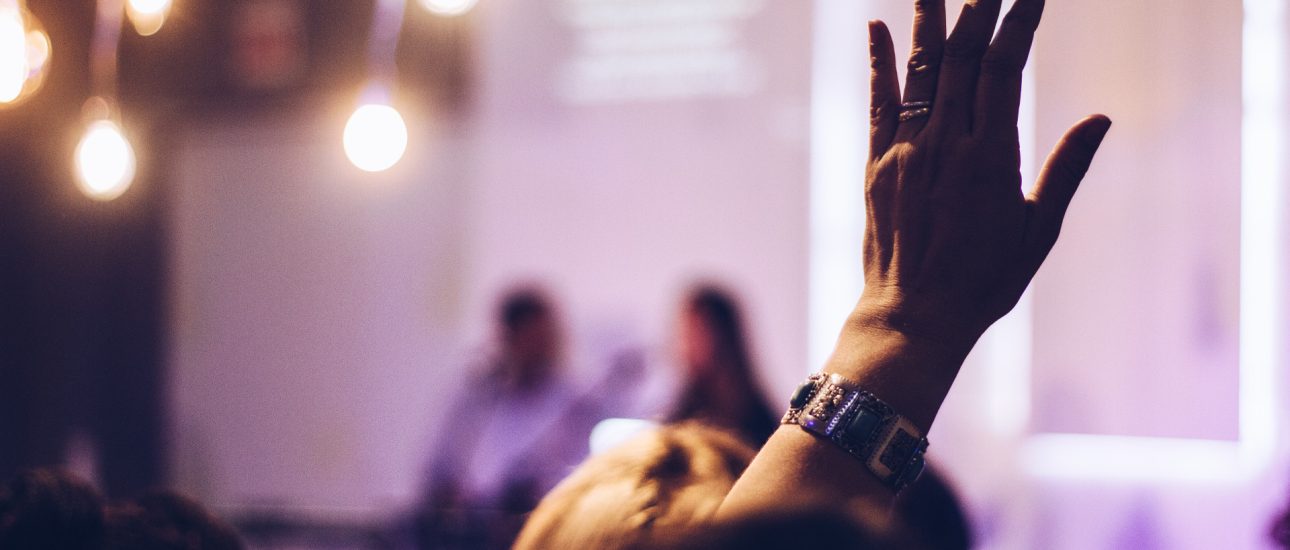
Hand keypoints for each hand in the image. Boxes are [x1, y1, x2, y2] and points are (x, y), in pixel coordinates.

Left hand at [856, 0, 1110, 351]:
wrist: (915, 316)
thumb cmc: (984, 281)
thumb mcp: (1038, 229)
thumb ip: (1066, 169)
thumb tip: (1101, 119)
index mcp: (990, 156)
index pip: (1005, 69)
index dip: (1017, 24)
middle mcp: (946, 144)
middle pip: (962, 59)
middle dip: (977, 11)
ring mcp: (907, 151)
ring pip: (920, 72)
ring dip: (928, 23)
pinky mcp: (878, 165)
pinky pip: (879, 103)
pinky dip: (879, 64)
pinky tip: (876, 28)